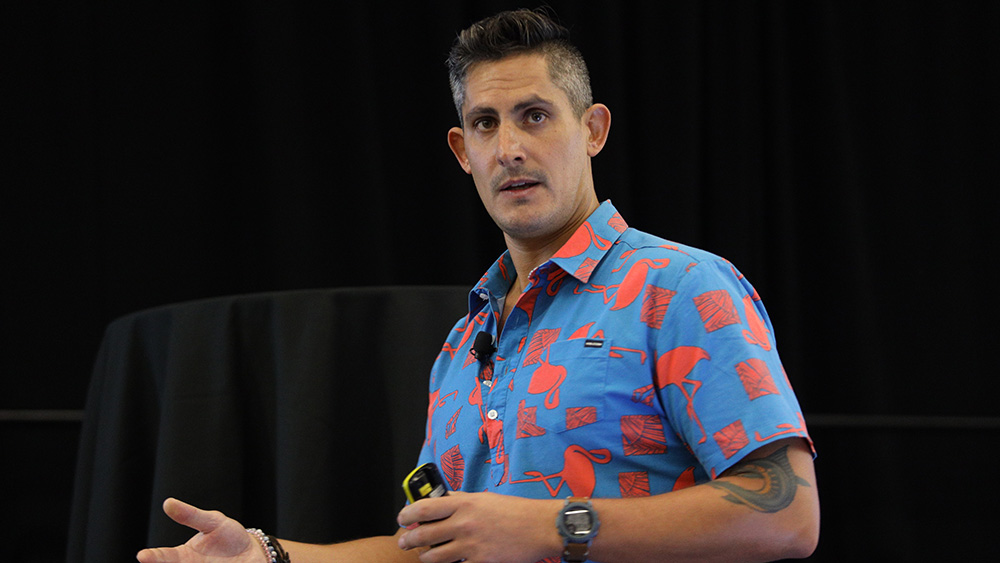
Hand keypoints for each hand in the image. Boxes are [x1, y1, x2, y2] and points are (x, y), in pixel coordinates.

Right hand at [136, 498, 265, 562]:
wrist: (251, 551)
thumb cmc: (227, 535)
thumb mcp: (212, 522)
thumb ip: (190, 516)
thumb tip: (168, 503)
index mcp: (183, 556)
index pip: (164, 557)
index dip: (153, 557)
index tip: (142, 555)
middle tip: (147, 559)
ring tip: (197, 562)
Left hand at [396, 491, 561, 562]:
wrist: (541, 527)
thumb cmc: (517, 511)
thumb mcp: (486, 499)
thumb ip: (462, 501)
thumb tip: (444, 501)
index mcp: (465, 504)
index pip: (425, 508)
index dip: (407, 513)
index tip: (402, 518)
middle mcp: (464, 523)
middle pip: (424, 534)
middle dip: (408, 540)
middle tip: (404, 542)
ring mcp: (471, 544)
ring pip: (434, 556)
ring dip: (425, 557)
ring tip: (424, 556)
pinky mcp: (480, 561)